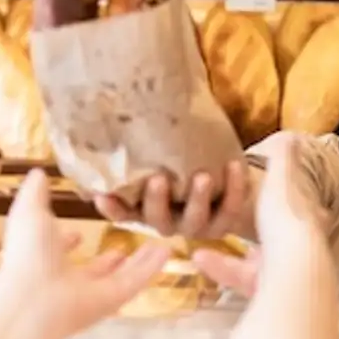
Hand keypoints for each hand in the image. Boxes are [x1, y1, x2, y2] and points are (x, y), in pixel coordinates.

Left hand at [0, 170, 169, 336]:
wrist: (34, 297)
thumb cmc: (29, 252)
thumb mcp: (29, 212)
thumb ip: (35, 193)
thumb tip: (38, 172)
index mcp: (43, 257)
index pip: (58, 250)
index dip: (67, 241)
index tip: (78, 233)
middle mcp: (67, 278)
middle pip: (93, 269)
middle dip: (107, 258)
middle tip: (123, 243)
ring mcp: (91, 292)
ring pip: (119, 277)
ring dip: (137, 262)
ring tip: (155, 245)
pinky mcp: (112, 300)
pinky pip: (135, 281)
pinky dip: (151, 267)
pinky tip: (166, 251)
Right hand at [92, 160, 251, 239]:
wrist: (221, 185)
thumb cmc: (178, 165)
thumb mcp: (157, 160)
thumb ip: (138, 150)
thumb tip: (110, 112)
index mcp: (145, 211)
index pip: (122, 213)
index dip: (112, 208)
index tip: (103, 195)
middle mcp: (168, 222)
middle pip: (158, 220)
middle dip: (157, 201)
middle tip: (158, 179)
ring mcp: (196, 226)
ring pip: (195, 220)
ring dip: (198, 198)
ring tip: (203, 176)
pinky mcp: (223, 223)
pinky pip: (230, 209)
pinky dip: (234, 188)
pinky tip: (235, 165)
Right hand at [190, 138, 327, 296]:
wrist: (291, 267)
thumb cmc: (287, 218)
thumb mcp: (282, 178)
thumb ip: (282, 159)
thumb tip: (288, 135)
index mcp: (305, 219)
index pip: (300, 209)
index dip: (286, 203)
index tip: (270, 201)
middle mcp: (300, 249)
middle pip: (277, 241)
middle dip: (255, 235)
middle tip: (230, 225)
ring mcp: (283, 274)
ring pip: (254, 264)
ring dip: (226, 255)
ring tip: (198, 244)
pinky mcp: (264, 291)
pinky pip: (238, 278)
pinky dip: (219, 267)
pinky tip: (197, 257)